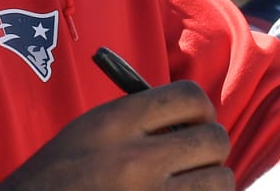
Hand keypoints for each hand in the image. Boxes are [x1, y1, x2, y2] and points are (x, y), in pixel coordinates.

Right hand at [0, 81, 232, 189]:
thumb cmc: (58, 179)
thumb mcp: (88, 133)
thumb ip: (137, 121)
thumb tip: (192, 120)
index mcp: (115, 123)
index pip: (190, 97)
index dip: (201, 111)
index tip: (195, 124)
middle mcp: (136, 159)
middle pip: (214, 139)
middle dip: (210, 150)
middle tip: (195, 161)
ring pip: (221, 181)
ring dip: (211, 184)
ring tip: (188, 187)